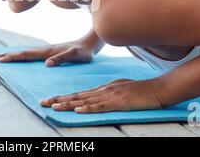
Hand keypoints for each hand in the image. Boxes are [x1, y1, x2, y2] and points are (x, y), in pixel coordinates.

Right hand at [0, 41, 95, 66]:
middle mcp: (46, 49)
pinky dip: (24, 55)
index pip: (27, 54)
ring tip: (2, 57)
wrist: (91, 43)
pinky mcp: (51, 52)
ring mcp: (48, 50)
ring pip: (28, 52)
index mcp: (49, 51)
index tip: (1, 59)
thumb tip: (47, 64)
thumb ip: (62, 58)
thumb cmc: (84, 52)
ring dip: (15, 55)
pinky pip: (33, 54)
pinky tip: (22, 57)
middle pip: (24, 52)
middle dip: (9, 55)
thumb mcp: (76, 56)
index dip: (14, 57)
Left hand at [40, 78, 164, 112]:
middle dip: (59, 99)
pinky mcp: (118, 102)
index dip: (64, 97)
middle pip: (77, 96)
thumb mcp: (120, 88)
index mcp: (102, 89)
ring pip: (85, 101)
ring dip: (69, 104)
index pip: (79, 94)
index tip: (51, 99)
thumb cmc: (140, 90)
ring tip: (54, 107)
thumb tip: (99, 96)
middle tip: (43, 102)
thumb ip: (108, 92)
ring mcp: (110, 96)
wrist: (157, 88)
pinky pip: (101, 106)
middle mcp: (102, 91)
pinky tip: (78, 110)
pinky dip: (89, 108)